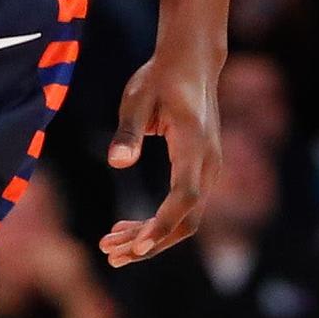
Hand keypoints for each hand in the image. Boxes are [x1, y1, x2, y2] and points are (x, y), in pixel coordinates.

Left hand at [101, 43, 218, 266]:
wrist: (192, 63)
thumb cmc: (160, 78)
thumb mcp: (136, 99)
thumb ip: (128, 132)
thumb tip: (117, 163)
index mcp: (194, 145)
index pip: (184, 197)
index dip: (162, 225)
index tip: (137, 246)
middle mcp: (208, 163)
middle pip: (186, 220)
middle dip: (149, 243)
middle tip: (109, 254)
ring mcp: (209, 169)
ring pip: (185, 219)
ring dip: (150, 237)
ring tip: (109, 246)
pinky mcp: (201, 171)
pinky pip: (183, 208)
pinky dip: (156, 223)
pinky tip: (125, 227)